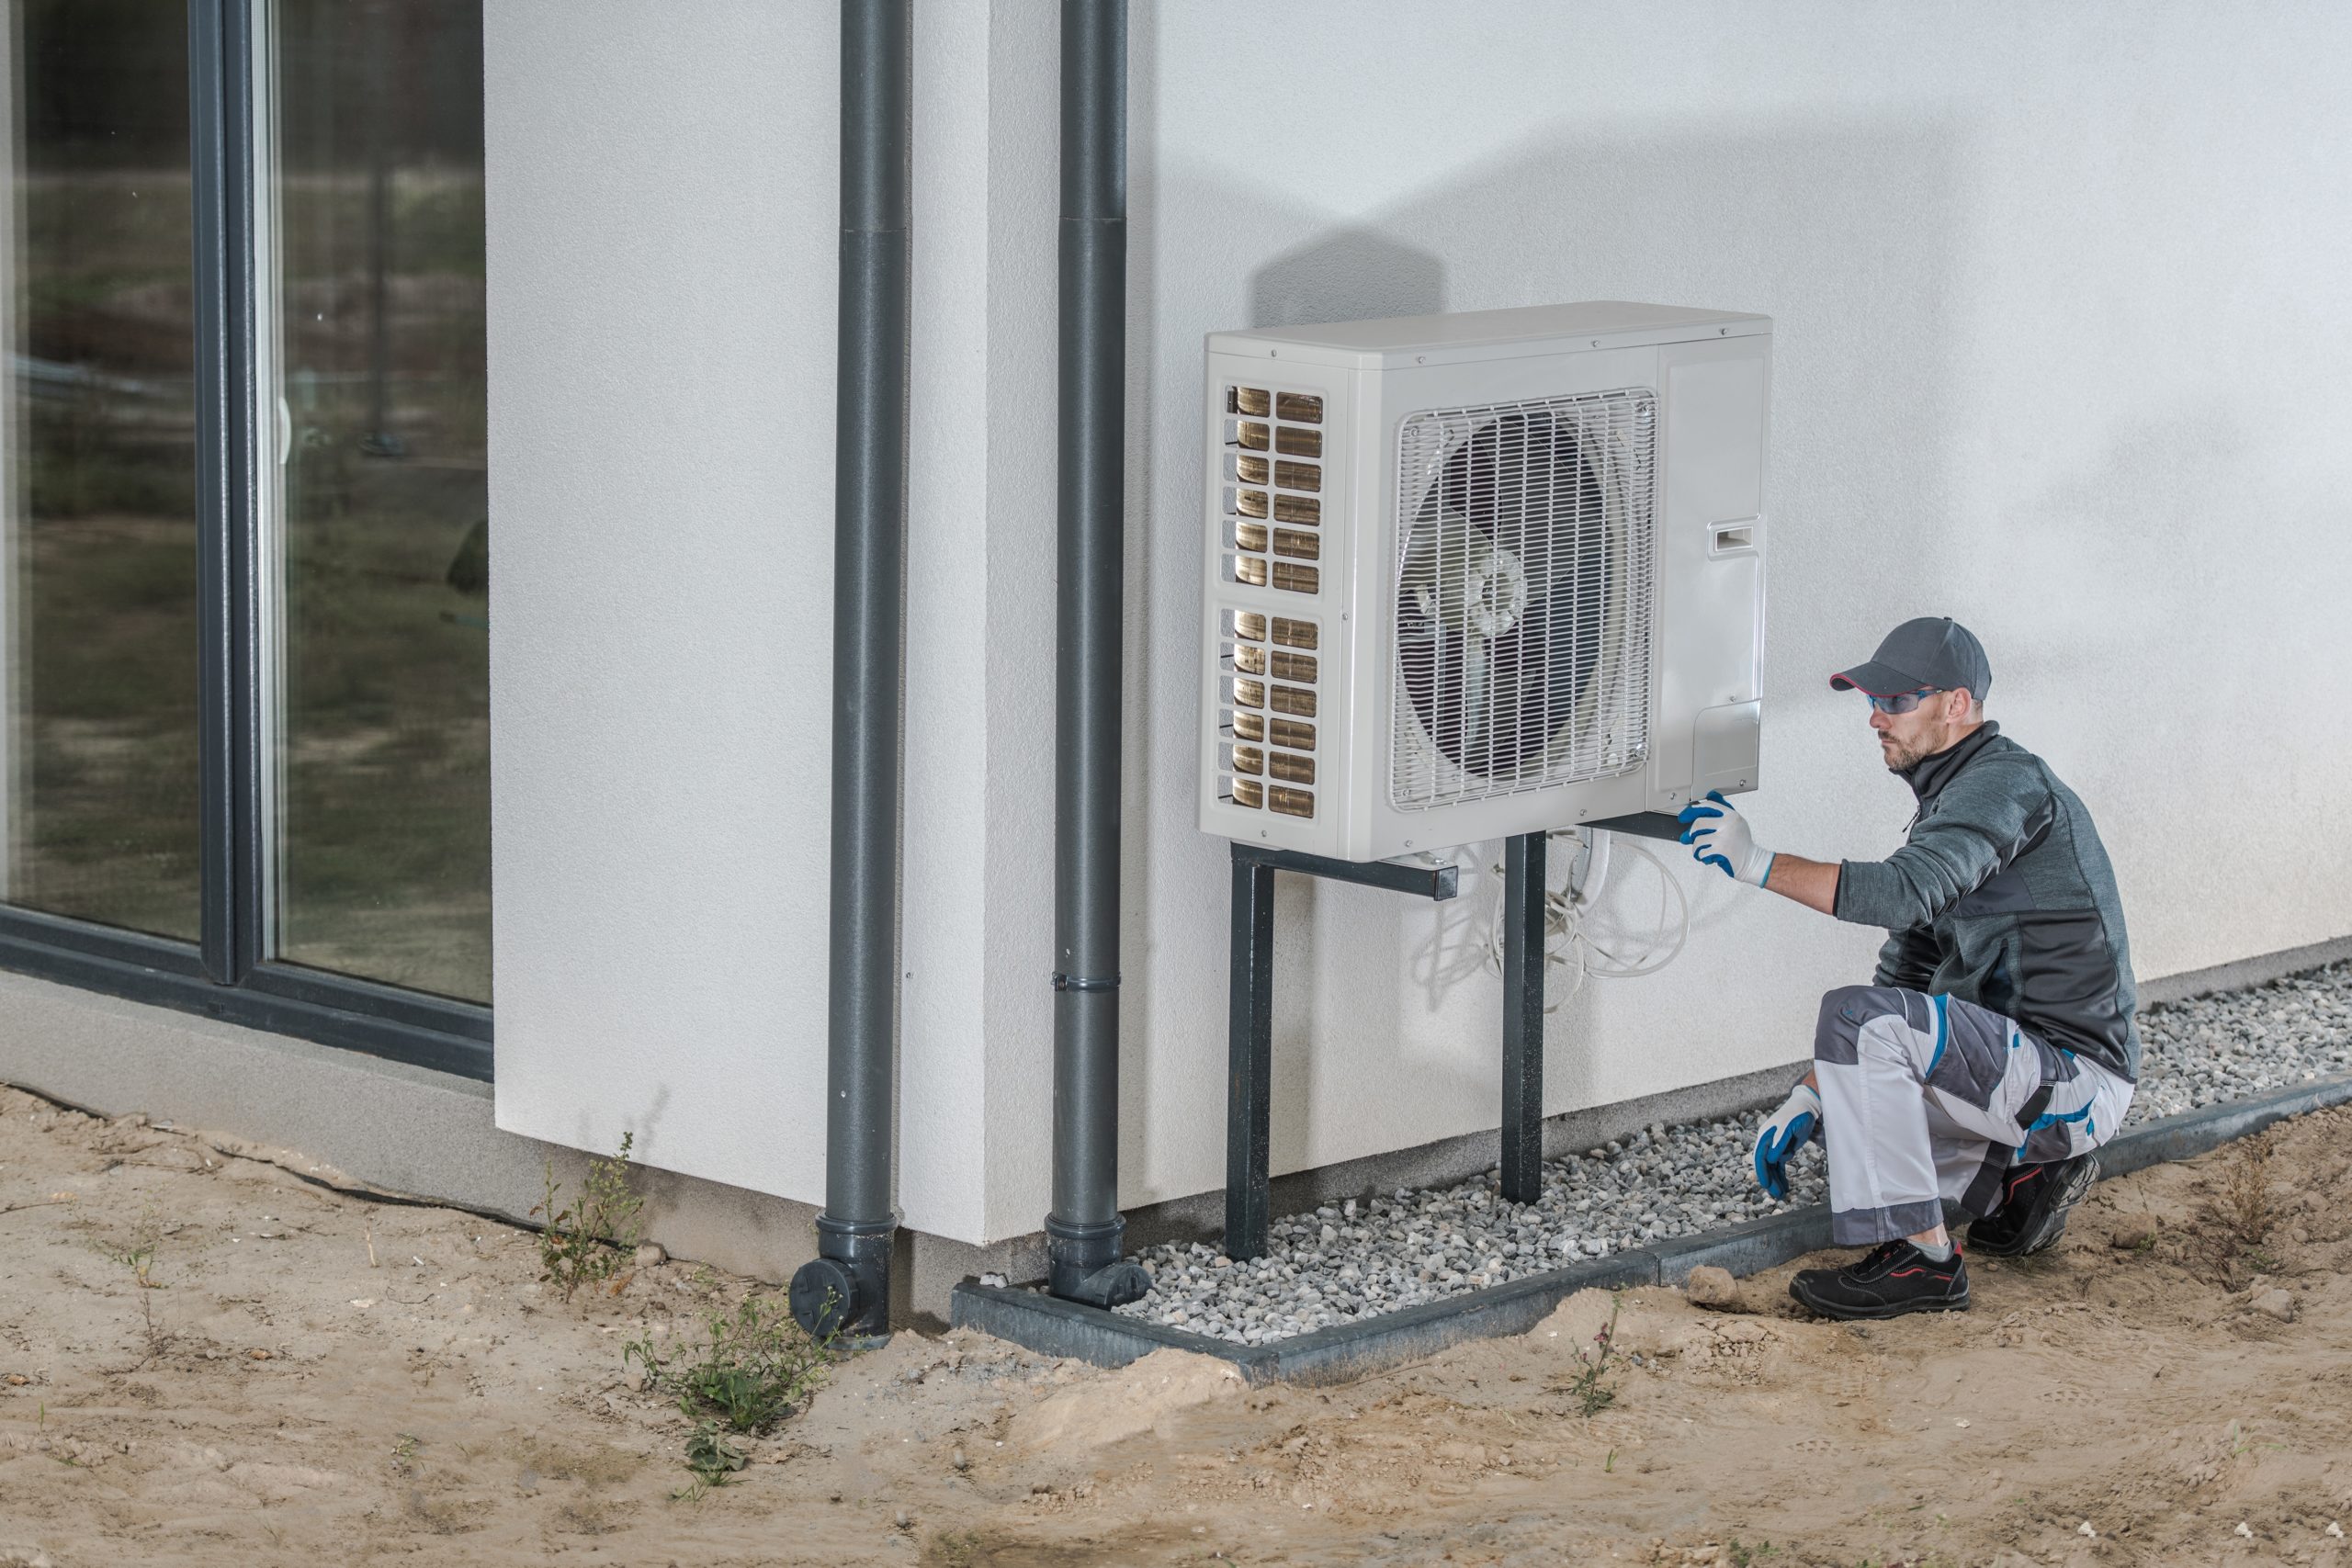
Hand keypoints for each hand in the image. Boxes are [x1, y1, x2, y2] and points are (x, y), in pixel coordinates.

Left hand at [1677, 790, 1771, 886]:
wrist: (1752, 861)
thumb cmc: (1742, 844)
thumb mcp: (1736, 822)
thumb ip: (1723, 809)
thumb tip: (1711, 794)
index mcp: (1731, 815)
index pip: (1708, 806)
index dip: (1692, 810)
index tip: (1683, 817)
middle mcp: (1728, 824)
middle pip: (1698, 823)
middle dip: (1692, 833)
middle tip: (1692, 839)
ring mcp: (1724, 836)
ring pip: (1697, 839)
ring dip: (1697, 848)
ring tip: (1704, 850)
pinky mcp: (1720, 850)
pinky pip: (1701, 852)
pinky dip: (1701, 857)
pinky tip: (1709, 857)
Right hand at [1753, 1081, 1821, 1199]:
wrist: (1806, 1107)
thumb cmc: (1797, 1115)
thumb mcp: (1789, 1127)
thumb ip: (1779, 1142)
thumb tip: (1770, 1160)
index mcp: (1765, 1136)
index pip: (1759, 1157)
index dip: (1762, 1172)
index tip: (1767, 1185)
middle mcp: (1767, 1143)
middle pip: (1765, 1164)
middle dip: (1770, 1180)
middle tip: (1777, 1194)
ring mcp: (1775, 1147)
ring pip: (1772, 1167)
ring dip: (1776, 1180)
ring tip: (1782, 1194)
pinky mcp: (1783, 1149)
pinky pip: (1779, 1165)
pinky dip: (1781, 1175)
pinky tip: (1785, 1186)